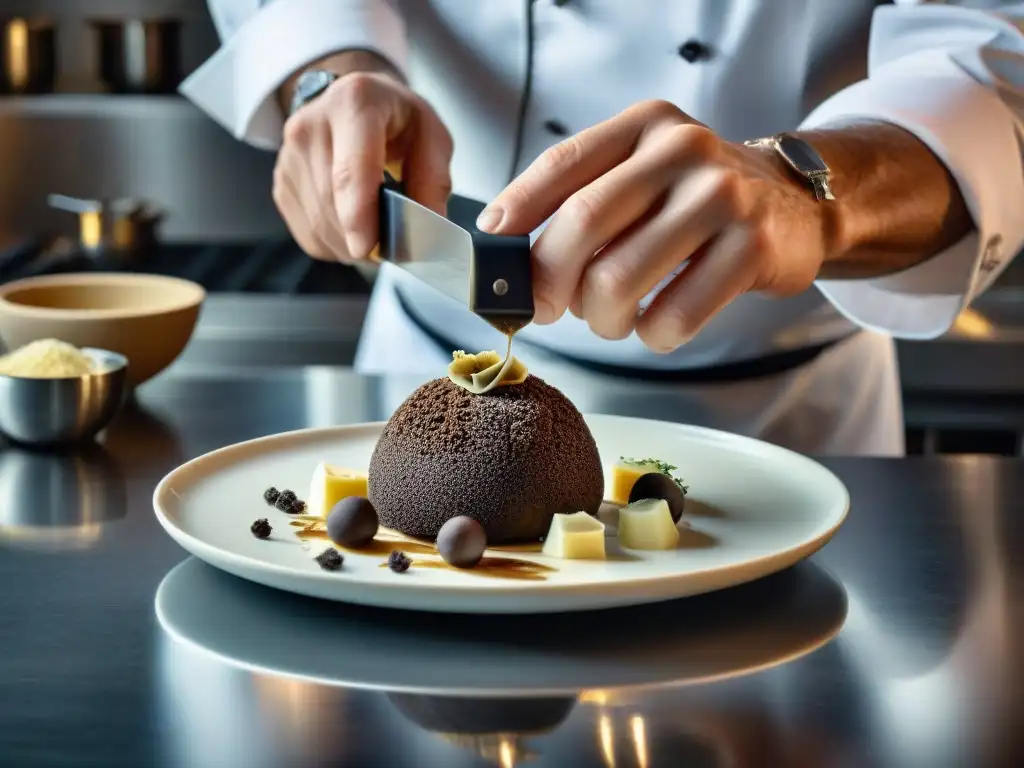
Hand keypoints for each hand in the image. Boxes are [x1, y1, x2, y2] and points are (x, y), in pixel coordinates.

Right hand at [273, 68, 452, 262]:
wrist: (351, 105)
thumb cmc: (396, 122)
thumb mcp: (432, 137)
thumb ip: (433, 181)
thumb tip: (428, 228)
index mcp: (355, 104)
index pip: (350, 170)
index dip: (357, 215)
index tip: (367, 248)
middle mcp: (310, 125)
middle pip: (332, 204)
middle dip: (363, 238)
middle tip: (391, 245)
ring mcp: (289, 155)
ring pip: (318, 224)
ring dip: (350, 245)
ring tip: (376, 235)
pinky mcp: (280, 182)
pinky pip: (308, 233)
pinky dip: (335, 244)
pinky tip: (353, 229)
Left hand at [477, 100, 838, 351]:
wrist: (792, 204)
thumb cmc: (692, 200)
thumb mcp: (641, 174)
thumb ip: (580, 199)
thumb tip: (504, 253)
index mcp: (644, 127)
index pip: (561, 164)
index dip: (515, 212)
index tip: (490, 252)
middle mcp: (683, 151)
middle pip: (582, 223)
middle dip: (548, 279)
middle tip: (544, 308)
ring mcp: (722, 198)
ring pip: (620, 279)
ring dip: (601, 318)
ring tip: (610, 317)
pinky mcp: (753, 248)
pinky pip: (673, 316)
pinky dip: (651, 335)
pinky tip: (657, 324)